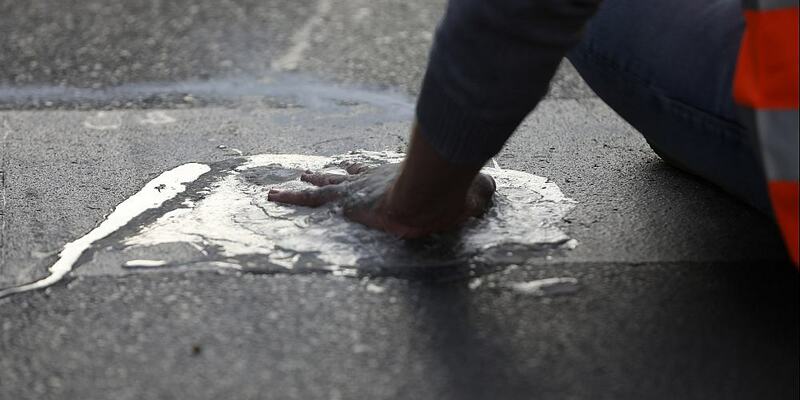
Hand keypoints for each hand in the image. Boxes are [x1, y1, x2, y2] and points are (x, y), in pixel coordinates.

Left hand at [267, 161, 495, 237]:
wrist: (430, 195)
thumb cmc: (451, 195)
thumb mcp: (473, 194)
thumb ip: (479, 193)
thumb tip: (490, 190)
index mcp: (398, 180)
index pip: (374, 175)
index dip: (360, 174)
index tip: (349, 171)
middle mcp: (373, 180)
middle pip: (344, 178)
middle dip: (327, 178)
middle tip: (310, 174)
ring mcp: (357, 189)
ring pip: (322, 188)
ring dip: (302, 188)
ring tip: (278, 189)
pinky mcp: (344, 201)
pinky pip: (310, 199)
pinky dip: (291, 196)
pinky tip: (271, 195)